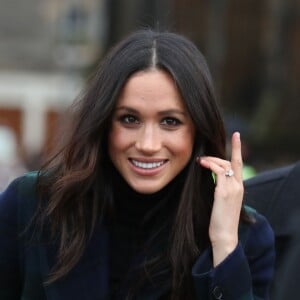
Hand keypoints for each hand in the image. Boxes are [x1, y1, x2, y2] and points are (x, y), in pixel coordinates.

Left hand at [198, 132, 243, 265]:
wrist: (225, 235)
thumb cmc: (221, 219)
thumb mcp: (223, 201)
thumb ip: (221, 188)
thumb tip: (211, 179)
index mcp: (239, 187)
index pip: (239, 164)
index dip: (238, 148)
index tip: (236, 135)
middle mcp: (238, 185)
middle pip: (230, 162)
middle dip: (216, 156)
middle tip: (203, 158)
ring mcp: (232, 188)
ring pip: (223, 164)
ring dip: (211, 160)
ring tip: (200, 160)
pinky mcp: (224, 192)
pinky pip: (218, 172)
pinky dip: (210, 165)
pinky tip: (201, 164)